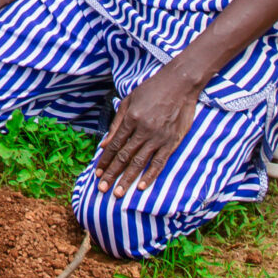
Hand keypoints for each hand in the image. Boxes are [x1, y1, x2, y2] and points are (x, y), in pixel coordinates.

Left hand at [91, 63, 203, 196]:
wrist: (180, 83)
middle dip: (112, 174)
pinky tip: (141, 186)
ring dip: (127, 179)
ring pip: (139, 162)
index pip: (114, 145)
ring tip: (118, 193)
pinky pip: (159, 162)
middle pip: (124, 157)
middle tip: (103, 190)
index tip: (98, 174)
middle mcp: (143, 129)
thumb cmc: (152, 90)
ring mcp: (158, 137)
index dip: (105, 161)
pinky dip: (150, 175)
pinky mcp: (172, 141)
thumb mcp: (128, 100)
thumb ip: (116, 123)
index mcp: (131, 118)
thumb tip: (104, 144)